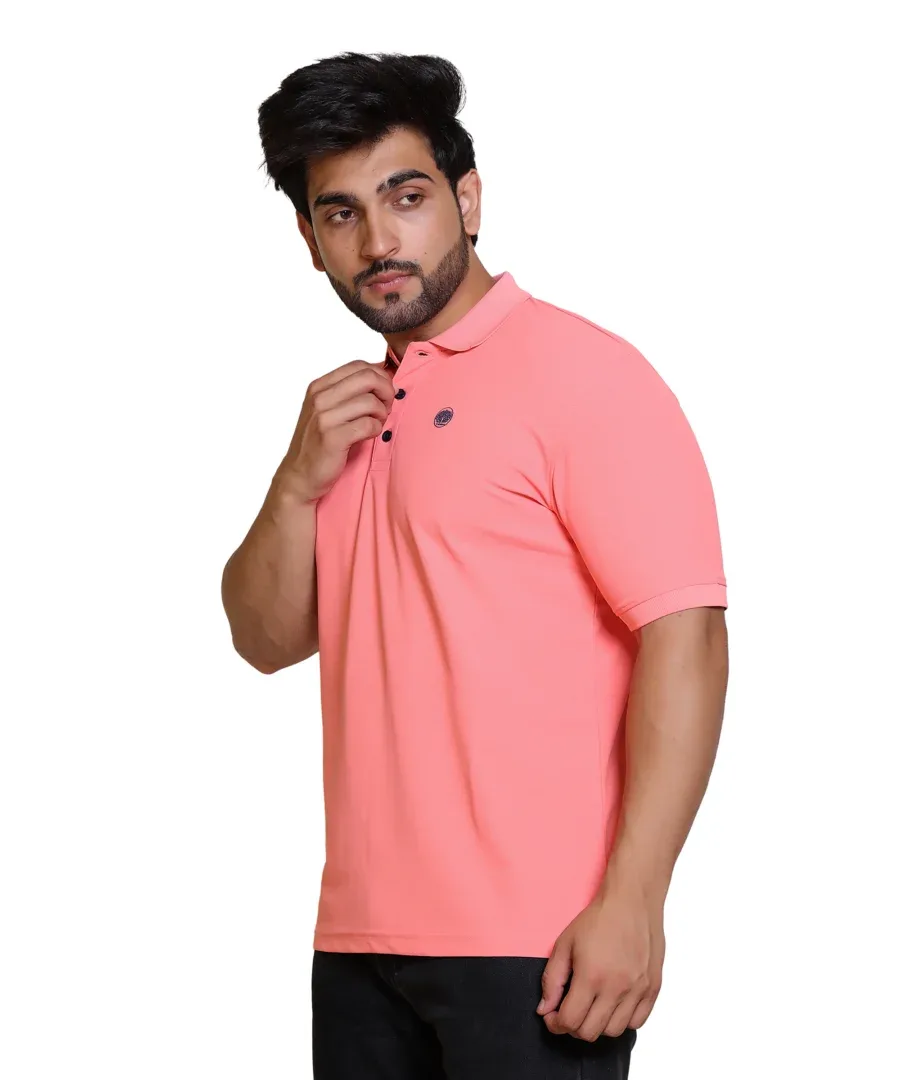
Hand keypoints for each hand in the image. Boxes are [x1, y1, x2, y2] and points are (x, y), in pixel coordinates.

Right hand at [274, 360, 395, 502]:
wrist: (299, 475)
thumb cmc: (318, 442)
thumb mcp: (326, 410)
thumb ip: (347, 392)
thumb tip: (382, 374)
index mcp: (319, 387)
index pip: (359, 365)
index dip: (380, 376)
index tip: (384, 392)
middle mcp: (320, 398)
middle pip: (368, 378)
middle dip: (386, 391)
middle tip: (387, 407)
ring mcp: (324, 417)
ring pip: (371, 402)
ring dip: (382, 413)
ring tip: (377, 423)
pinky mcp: (332, 438)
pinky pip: (368, 424)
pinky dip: (376, 429)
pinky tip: (370, 435)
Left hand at [536, 879, 664, 1040]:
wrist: (631, 900)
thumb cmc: (598, 919)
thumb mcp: (565, 943)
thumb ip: (552, 979)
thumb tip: (545, 1009)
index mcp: (591, 976)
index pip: (570, 1021)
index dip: (556, 1024)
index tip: (553, 1016)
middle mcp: (617, 988)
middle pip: (590, 1032)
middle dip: (573, 1027)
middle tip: (569, 1011)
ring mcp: (638, 990)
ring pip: (614, 1031)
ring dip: (598, 1024)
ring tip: (591, 1006)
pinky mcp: (653, 988)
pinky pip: (637, 1022)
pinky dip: (622, 1020)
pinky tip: (613, 1004)